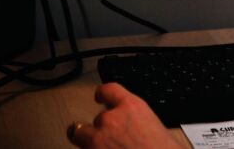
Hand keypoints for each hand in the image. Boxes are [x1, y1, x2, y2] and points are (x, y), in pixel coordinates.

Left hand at [67, 83, 181, 147]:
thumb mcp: (153, 125)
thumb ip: (136, 119)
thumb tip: (128, 124)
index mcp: (131, 106)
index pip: (108, 90)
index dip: (102, 93)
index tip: (99, 96)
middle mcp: (111, 120)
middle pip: (96, 118)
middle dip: (101, 127)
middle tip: (107, 137)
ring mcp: (97, 140)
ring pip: (80, 135)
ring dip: (90, 142)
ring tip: (102, 147)